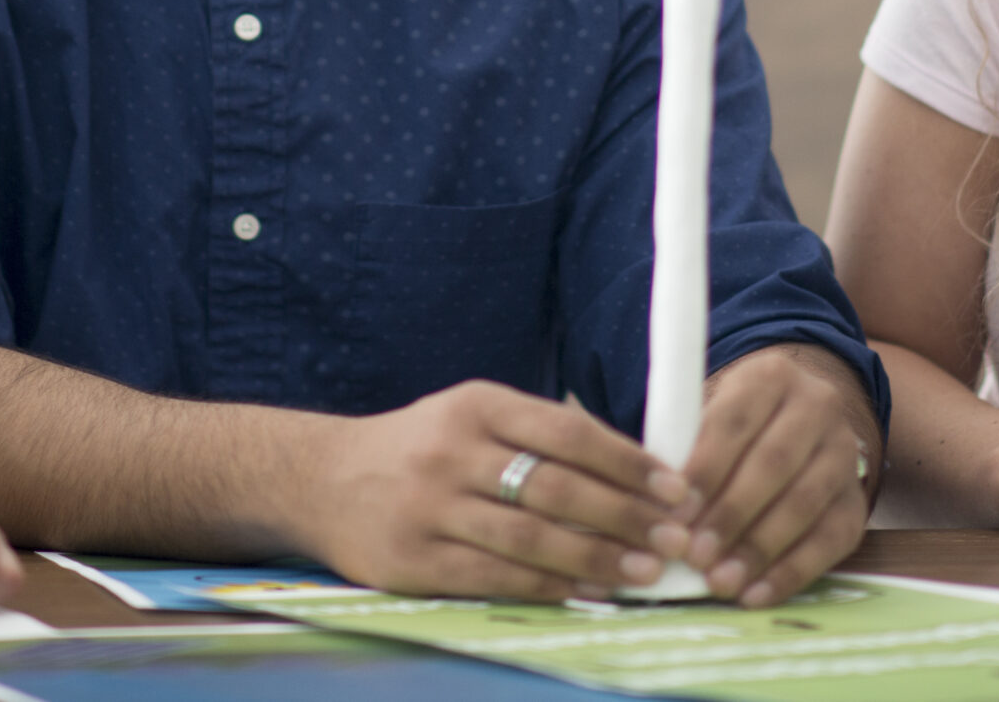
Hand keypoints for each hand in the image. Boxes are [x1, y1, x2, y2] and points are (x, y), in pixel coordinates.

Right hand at [294, 381, 692, 601]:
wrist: (323, 481)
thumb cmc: (421, 449)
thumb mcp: (473, 418)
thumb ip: (541, 438)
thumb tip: (634, 474)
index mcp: (477, 406)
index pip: (567, 432)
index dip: (628, 463)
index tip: (675, 489)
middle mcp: (453, 451)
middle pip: (555, 487)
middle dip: (625, 516)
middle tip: (676, 539)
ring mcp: (430, 508)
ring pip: (530, 538)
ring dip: (597, 558)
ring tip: (646, 572)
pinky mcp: (415, 560)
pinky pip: (495, 577)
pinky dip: (548, 587)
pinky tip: (588, 592)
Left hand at [675, 346, 876, 606]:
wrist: (795, 422)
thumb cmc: (732, 427)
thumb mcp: (707, 412)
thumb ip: (685, 447)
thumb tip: (656, 507)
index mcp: (771, 376)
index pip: (735, 421)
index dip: (705, 469)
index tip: (674, 513)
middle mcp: (818, 406)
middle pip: (773, 463)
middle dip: (731, 514)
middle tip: (694, 555)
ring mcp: (843, 454)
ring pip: (804, 503)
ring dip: (758, 548)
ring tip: (720, 581)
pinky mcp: (857, 502)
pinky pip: (830, 542)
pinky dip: (790, 572)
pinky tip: (754, 594)